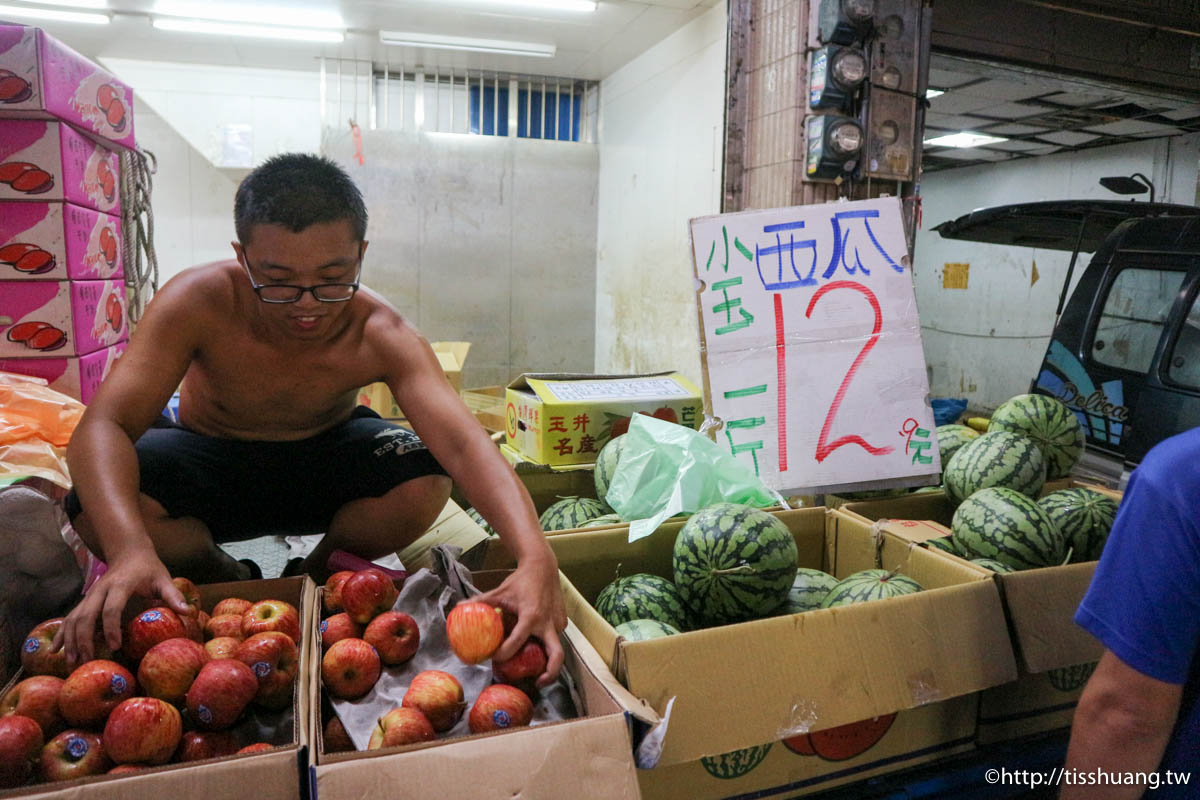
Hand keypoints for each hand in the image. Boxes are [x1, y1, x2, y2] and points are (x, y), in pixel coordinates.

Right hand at [52, 550, 188, 663]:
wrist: (129, 552)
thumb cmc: (148, 568)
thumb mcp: (163, 578)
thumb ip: (172, 595)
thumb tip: (188, 613)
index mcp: (120, 585)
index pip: (112, 608)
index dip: (111, 627)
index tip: (115, 646)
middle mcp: (100, 590)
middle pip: (86, 615)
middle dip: (84, 639)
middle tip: (87, 661)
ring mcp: (90, 596)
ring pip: (74, 618)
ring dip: (70, 640)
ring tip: (71, 662)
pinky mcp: (85, 601)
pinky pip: (69, 618)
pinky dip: (61, 634)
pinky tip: (55, 650)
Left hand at [475, 554, 566, 687]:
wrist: (542, 565)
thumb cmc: (520, 580)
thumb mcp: (500, 591)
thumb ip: (480, 601)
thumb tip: (459, 607)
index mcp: (530, 617)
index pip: (517, 643)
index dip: (504, 654)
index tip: (495, 658)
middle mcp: (547, 623)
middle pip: (556, 656)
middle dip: (549, 674)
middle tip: (536, 683)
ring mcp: (558, 622)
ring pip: (555, 647)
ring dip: (547, 659)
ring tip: (536, 667)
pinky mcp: (563, 621)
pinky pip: (555, 637)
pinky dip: (546, 643)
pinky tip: (535, 642)